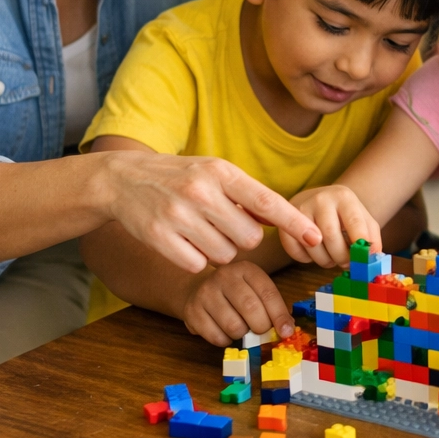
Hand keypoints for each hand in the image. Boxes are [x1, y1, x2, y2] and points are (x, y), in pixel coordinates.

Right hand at [99, 152, 320, 273]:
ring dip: (218, 250)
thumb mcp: (214, 173)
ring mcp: (179, 214)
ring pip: (225, 255)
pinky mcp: (160, 237)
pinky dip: (195, 259)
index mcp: (221, 172)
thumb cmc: (179, 177)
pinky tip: (183, 241)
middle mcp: (201, 191)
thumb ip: (246, 195)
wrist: (123, 179)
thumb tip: (284, 217)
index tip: (315, 237)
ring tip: (200, 230)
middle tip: (221, 225)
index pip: (267, 202)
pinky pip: (198, 265)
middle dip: (241, 238)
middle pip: (249, 238)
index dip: (294, 222)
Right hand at [181, 260, 294, 346]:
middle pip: (250, 308)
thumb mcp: (255, 290)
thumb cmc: (235, 293)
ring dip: (242, 335)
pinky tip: (224, 331)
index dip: (279, 316)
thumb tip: (287, 330)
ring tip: (240, 328)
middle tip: (260, 331)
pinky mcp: (192, 311)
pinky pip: (216, 337)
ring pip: (233, 326)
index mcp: (246, 269)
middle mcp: (224, 276)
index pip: (267, 293)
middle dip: (261, 327)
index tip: (286, 332)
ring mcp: (205, 292)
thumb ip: (272, 307)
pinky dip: (225, 340)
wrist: (198, 289)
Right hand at [287, 185, 380, 267]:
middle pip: (332, 237)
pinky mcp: (284, 225)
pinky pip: (296, 252)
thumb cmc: (345, 215)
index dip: (360, 245)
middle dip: (342, 257)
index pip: (354, 223)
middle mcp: (320, 199)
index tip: (363, 260)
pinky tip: (314, 252)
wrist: (320, 200)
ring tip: (331, 256)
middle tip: (346, 263)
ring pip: (313, 247)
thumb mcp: (364, 219)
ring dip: (325, 261)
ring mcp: (299, 210)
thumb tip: (373, 257)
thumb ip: (372, 237)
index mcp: (344, 196)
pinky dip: (307, 260)